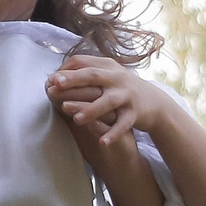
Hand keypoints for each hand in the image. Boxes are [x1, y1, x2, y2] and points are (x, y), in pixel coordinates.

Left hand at [46, 52, 170, 150]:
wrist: (154, 102)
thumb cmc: (121, 89)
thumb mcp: (106, 76)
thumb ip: (83, 74)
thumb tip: (53, 77)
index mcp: (106, 66)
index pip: (82, 62)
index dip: (65, 70)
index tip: (50, 79)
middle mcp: (116, 78)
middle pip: (93, 76)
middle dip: (74, 80)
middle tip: (55, 87)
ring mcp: (126, 95)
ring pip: (108, 101)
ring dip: (92, 110)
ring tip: (76, 120)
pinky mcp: (135, 112)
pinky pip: (123, 124)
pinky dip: (113, 134)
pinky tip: (102, 143)